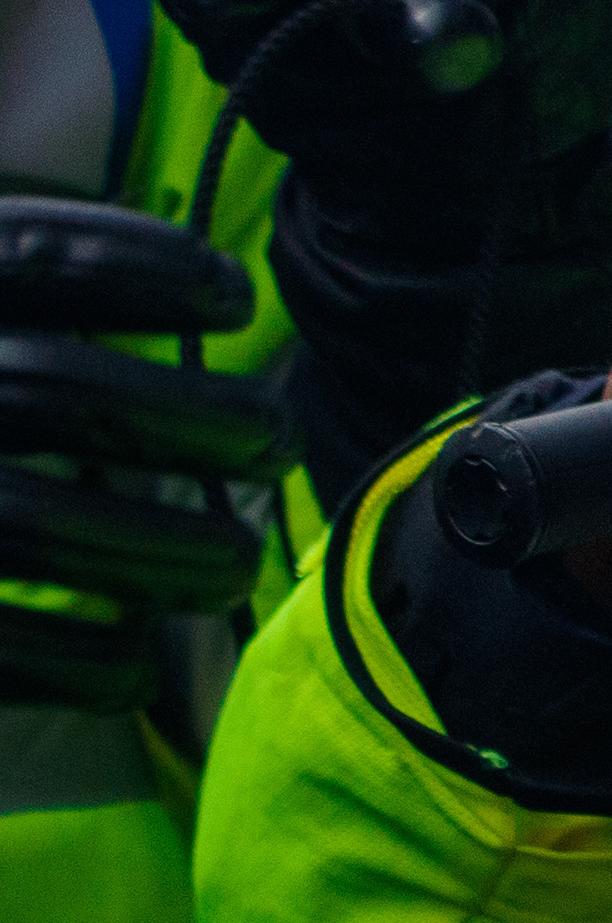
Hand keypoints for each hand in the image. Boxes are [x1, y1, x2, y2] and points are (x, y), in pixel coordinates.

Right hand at [0, 200, 288, 707]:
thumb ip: (8, 270)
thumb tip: (156, 255)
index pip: (38, 255)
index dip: (148, 265)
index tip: (232, 290)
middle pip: (61, 396)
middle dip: (195, 420)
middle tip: (273, 437)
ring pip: (34, 526)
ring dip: (163, 551)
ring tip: (231, 563)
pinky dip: (78, 664)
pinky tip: (131, 667)